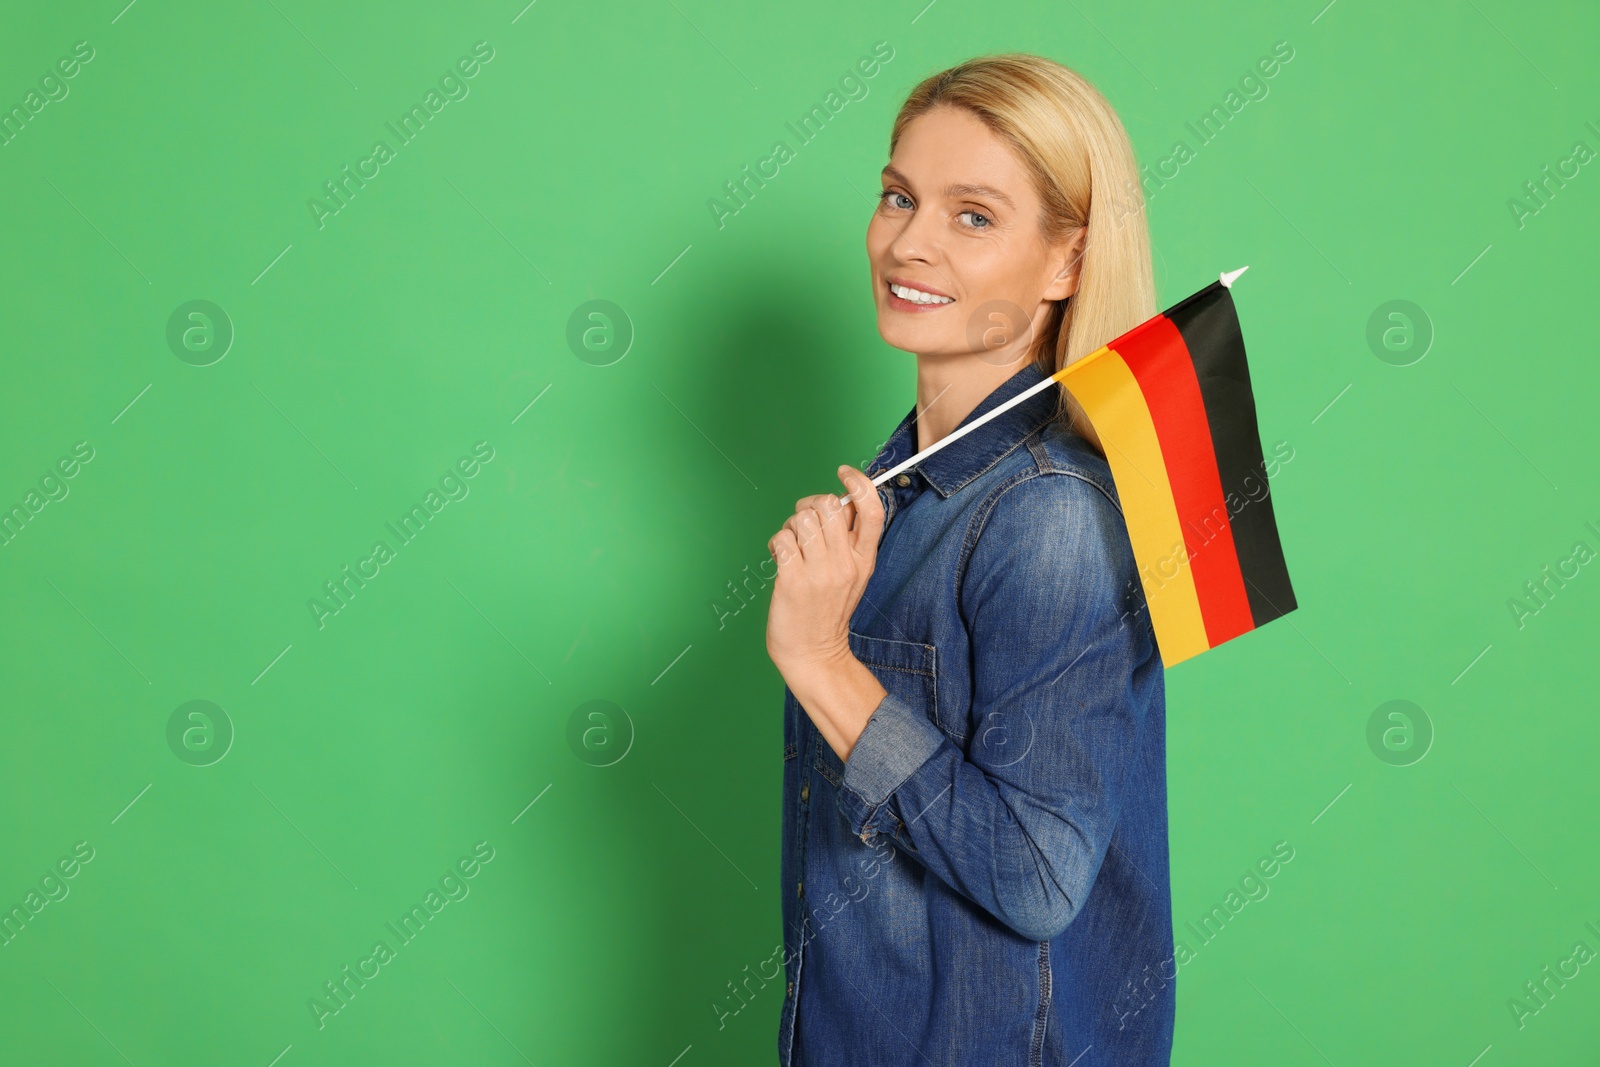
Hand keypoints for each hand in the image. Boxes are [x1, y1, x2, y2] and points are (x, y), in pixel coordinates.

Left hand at [765, 465, 884, 674]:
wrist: (814, 654)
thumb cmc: (828, 611)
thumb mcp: (853, 575)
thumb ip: (849, 541)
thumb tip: (840, 501)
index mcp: (864, 559)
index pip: (872, 510)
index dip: (859, 482)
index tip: (844, 472)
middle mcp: (845, 563)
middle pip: (829, 505)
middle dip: (810, 504)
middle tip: (803, 522)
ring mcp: (820, 572)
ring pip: (802, 519)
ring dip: (790, 527)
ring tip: (791, 546)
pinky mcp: (794, 580)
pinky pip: (782, 539)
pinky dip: (776, 544)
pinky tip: (780, 559)